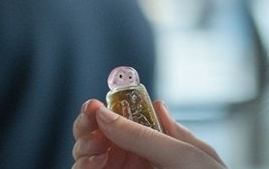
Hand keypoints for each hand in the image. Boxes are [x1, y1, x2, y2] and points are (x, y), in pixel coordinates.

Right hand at [72, 99, 225, 168]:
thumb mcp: (185, 154)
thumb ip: (150, 133)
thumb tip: (117, 108)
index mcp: (156, 142)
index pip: (122, 121)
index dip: (103, 111)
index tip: (92, 106)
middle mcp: (137, 160)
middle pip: (98, 140)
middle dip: (87, 130)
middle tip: (89, 128)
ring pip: (89, 161)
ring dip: (83, 150)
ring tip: (94, 150)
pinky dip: (85, 168)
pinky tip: (94, 163)